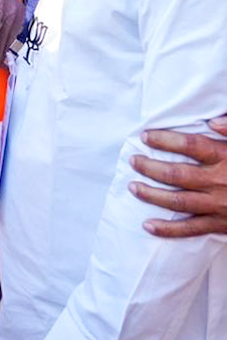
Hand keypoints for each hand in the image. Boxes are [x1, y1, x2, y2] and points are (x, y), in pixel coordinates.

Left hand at [129, 116, 226, 236]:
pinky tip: (148, 226)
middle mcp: (219, 181)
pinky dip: (168, 230)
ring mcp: (219, 206)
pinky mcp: (221, 225)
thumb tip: (213, 122)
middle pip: (176, 173)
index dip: (164, 139)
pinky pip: (191, 229)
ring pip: (177, 201)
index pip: (189, 145)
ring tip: (133, 187)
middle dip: (150, 166)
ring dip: (151, 195)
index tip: (145, 136)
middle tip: (134, 160)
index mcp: (225, 157)